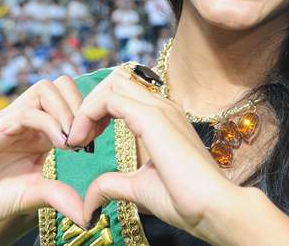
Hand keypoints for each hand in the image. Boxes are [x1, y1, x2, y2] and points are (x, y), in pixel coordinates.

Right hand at [0, 77, 86, 233]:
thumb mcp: (32, 197)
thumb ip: (59, 197)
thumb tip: (90, 214)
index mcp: (39, 132)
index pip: (70, 102)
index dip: (87, 116)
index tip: (94, 142)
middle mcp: (26, 120)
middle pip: (60, 85)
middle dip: (80, 105)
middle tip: (85, 138)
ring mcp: (9, 121)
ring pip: (45, 89)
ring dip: (66, 110)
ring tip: (72, 142)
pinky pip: (27, 111)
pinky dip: (50, 123)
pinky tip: (60, 146)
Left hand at [66, 65, 244, 240]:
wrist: (211, 208)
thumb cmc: (184, 200)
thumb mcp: (138, 188)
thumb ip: (113, 184)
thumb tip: (89, 198)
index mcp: (162, 118)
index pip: (122, 93)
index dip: (97, 111)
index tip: (83, 141)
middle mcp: (161, 106)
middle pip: (115, 81)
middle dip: (89, 103)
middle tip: (76, 136)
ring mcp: (159, 108)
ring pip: (111, 84)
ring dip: (87, 107)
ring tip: (76, 137)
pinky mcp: (152, 117)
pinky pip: (109, 99)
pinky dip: (88, 114)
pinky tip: (80, 140)